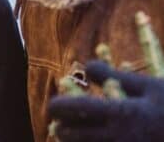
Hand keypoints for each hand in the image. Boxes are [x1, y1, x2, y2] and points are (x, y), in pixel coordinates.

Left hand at [48, 60, 163, 140]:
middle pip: (73, 136)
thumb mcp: (149, 86)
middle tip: (57, 124)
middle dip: (62, 130)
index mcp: (120, 113)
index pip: (73, 109)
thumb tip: (86, 67)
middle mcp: (118, 138)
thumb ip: (115, 76)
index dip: (57, 107)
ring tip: (69, 137)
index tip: (53, 107)